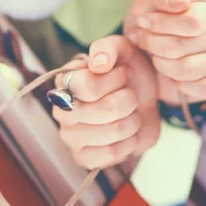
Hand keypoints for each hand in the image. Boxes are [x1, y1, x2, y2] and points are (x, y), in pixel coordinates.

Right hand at [51, 35, 159, 169]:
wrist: (144, 100)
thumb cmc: (128, 72)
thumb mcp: (123, 49)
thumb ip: (109, 48)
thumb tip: (98, 64)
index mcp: (66, 79)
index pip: (86, 84)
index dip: (113, 79)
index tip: (125, 72)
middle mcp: (62, 107)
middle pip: (104, 109)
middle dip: (128, 99)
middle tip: (130, 94)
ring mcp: (70, 135)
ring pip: (112, 131)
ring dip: (133, 120)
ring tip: (131, 112)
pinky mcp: (83, 157)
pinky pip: (111, 154)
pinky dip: (129, 142)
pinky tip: (128, 132)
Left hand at [124, 0, 205, 104]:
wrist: (143, 57)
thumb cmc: (147, 28)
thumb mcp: (145, 7)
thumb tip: (181, 3)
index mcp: (205, 9)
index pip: (192, 21)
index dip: (162, 24)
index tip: (143, 22)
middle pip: (185, 45)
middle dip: (154, 44)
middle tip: (141, 41)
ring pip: (188, 68)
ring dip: (162, 64)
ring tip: (154, 57)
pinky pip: (203, 89)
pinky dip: (179, 84)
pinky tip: (171, 75)